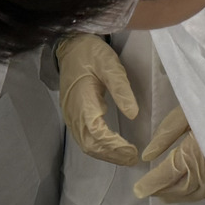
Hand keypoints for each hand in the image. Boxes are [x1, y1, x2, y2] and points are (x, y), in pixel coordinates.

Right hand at [56, 34, 139, 164]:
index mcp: (82, 100)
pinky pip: (83, 137)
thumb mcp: (110, 65)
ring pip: (85, 144)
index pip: (96, 132)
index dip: (113, 145)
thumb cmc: (92, 54)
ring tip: (126, 157)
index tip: (132, 150)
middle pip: (90, 144)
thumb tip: (133, 115)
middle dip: (111, 155)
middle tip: (133, 159)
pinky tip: (112, 147)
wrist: (71, 45)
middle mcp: (73, 112)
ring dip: (105, 154)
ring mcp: (70, 114)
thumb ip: (121, 89)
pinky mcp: (72, 114)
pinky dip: (98, 147)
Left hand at [132, 106, 204, 202]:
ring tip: (162, 194)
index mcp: (193, 153)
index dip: (151, 184)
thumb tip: (147, 157)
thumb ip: (165, 136)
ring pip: (194, 194)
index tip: (138, 190)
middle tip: (147, 191)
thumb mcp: (184, 113)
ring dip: (176, 195)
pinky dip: (193, 194)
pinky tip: (186, 190)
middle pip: (180, 188)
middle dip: (162, 191)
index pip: (167, 175)